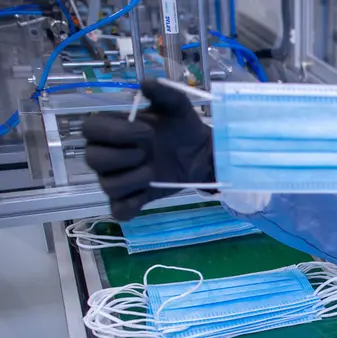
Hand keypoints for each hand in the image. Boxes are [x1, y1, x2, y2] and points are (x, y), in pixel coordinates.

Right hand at [82, 80, 213, 219]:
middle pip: (92, 159)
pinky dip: (130, 206)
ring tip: (153, 170)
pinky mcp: (133, 200)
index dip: (115, 132)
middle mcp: (110, 155)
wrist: (202, 154)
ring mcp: (119, 179)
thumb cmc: (183, 127)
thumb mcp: (179, 107)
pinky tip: (146, 193)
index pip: (89, 129)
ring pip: (107, 185)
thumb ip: (164, 93)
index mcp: (113, 129)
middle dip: (124, 156)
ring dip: (133, 178)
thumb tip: (145, 83)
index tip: (146, 132)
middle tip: (150, 152)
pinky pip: (119, 210)